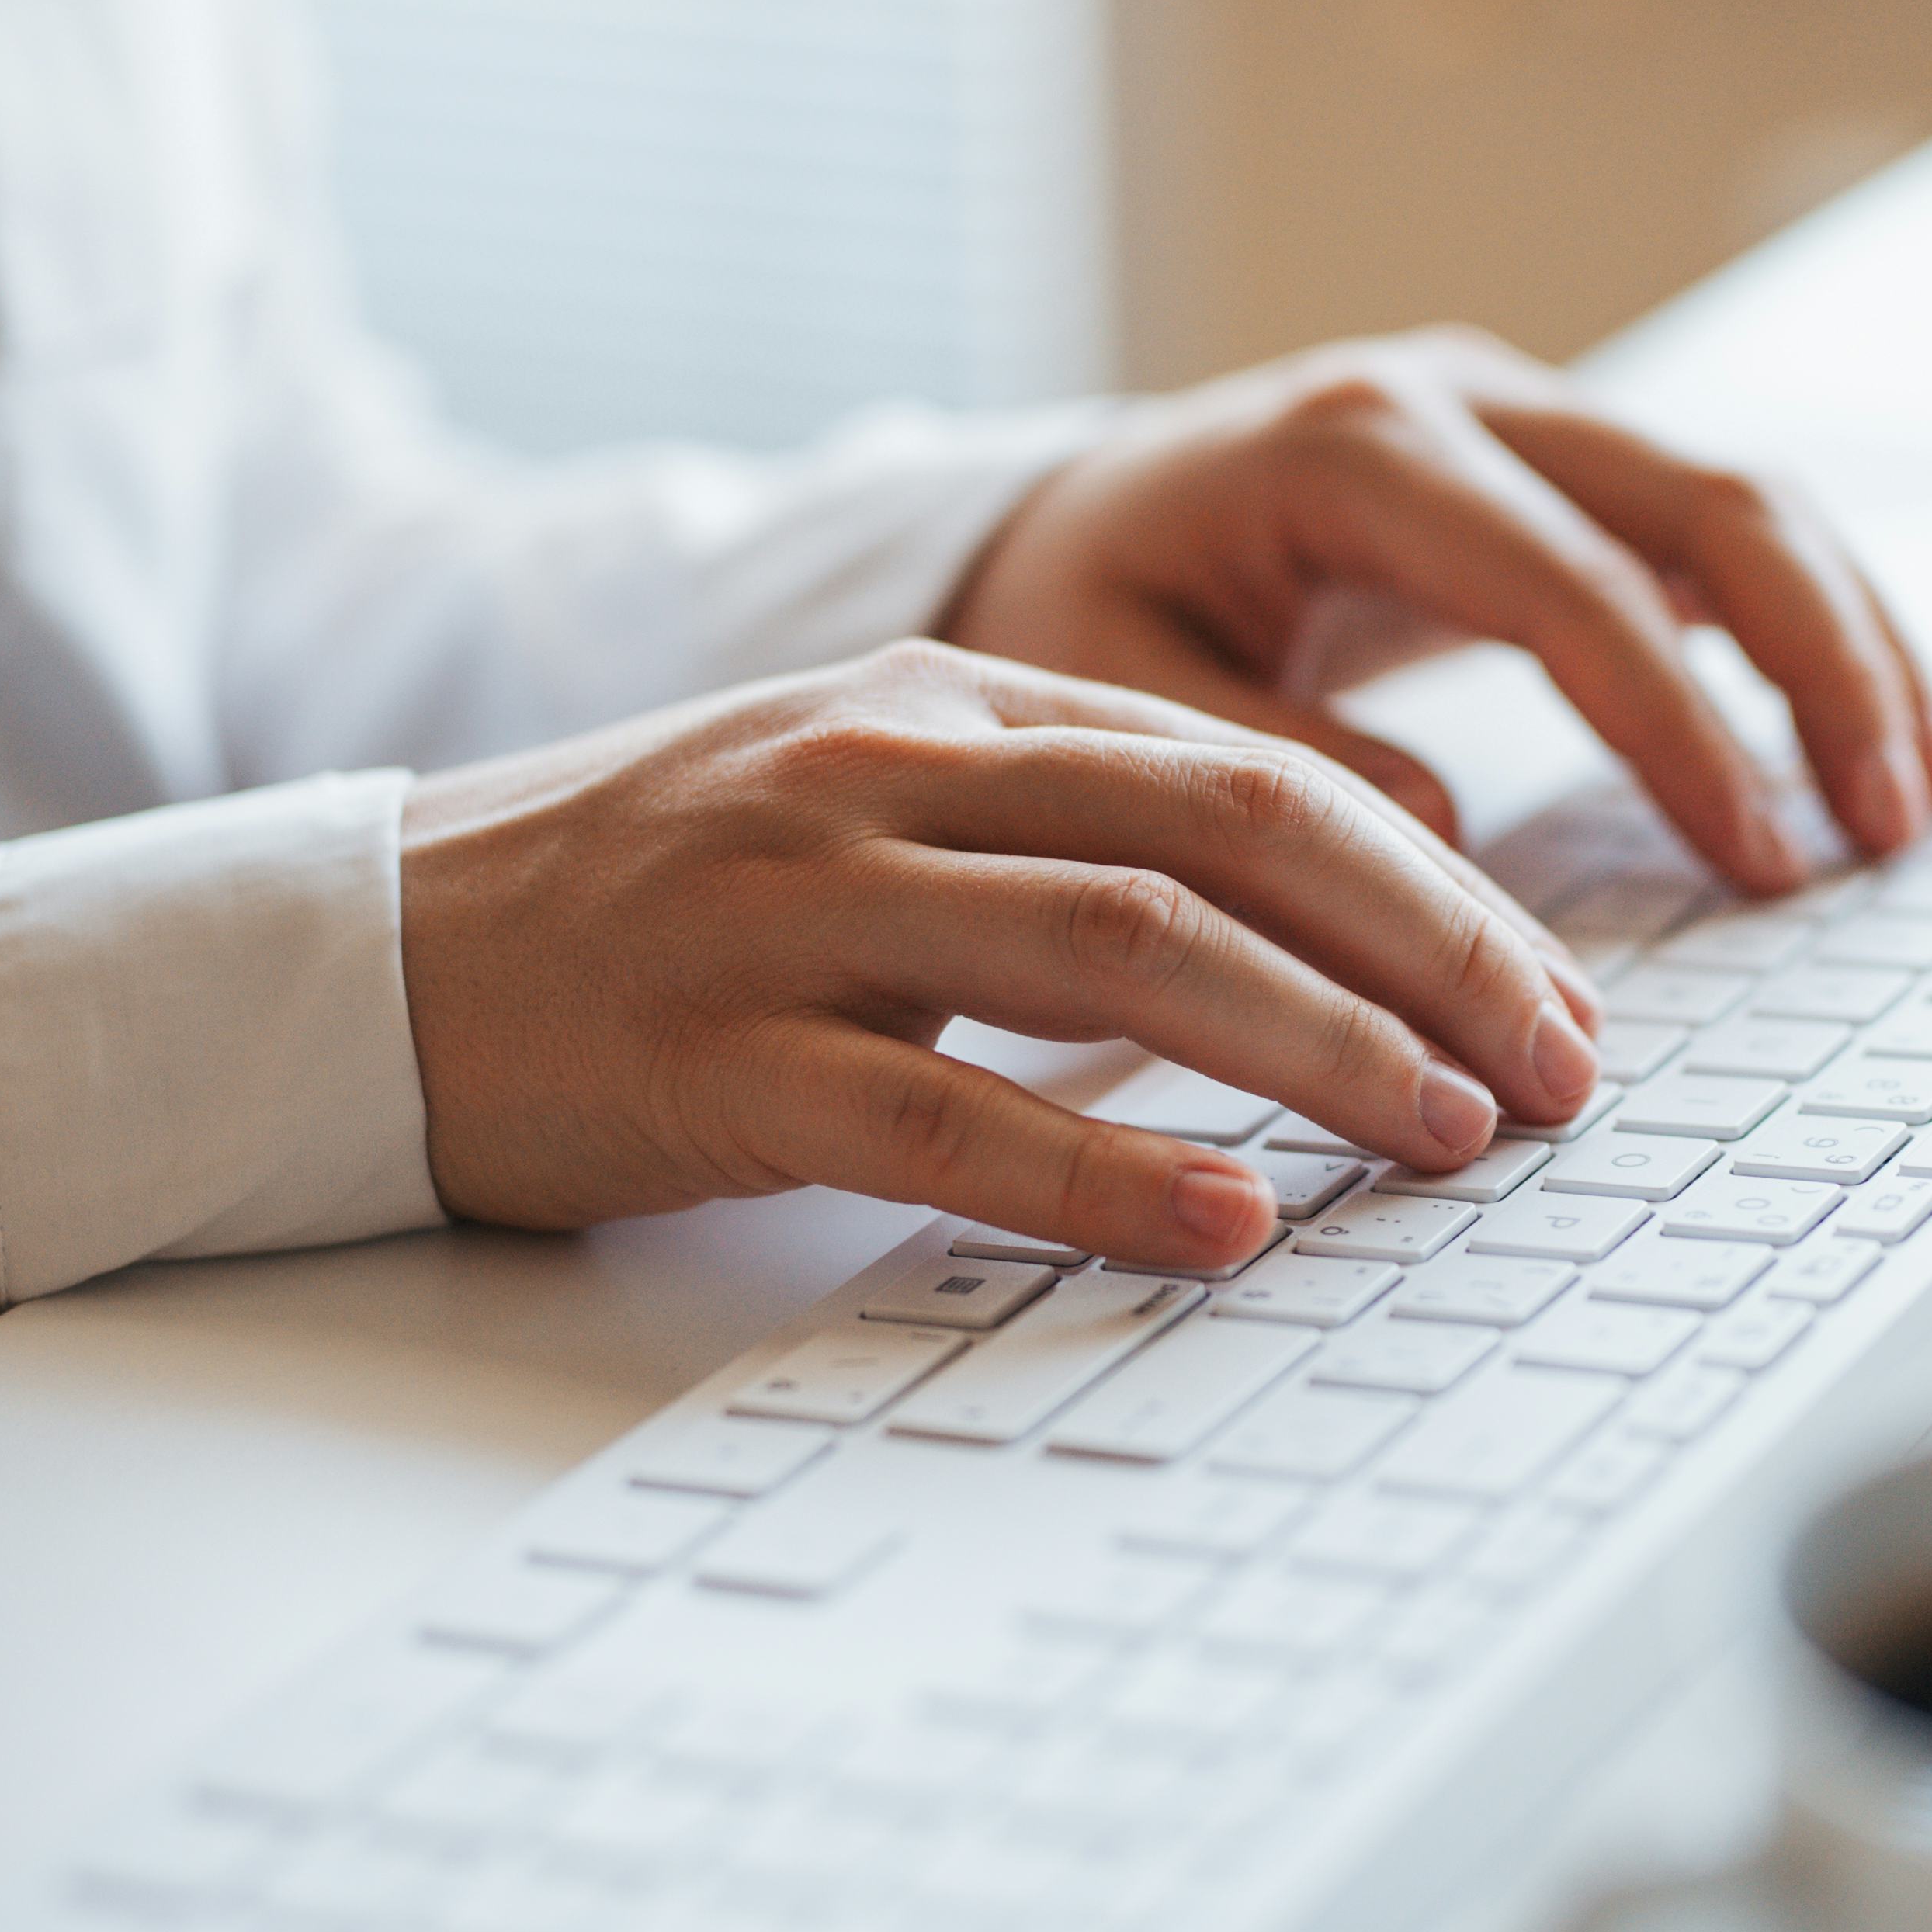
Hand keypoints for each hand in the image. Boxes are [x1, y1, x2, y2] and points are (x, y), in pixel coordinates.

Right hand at [398, 642, 1602, 1262]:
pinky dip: (1107, 1170)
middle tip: (1565, 1071)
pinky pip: (947, 1107)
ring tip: (1453, 1138)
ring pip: (1123, 950)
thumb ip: (1052, 844)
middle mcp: (885, 772)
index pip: (1249, 768)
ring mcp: (794, 906)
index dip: (1432, 886)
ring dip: (1321, 1050)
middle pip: (1232, 832)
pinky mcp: (716, 1055)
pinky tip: (1229, 1226)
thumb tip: (1303, 948)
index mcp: (941, 706)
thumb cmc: (645, 910)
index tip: (1553, 996)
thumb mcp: (861, 818)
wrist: (366, 954)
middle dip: (1434, 952)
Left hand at [945, 328, 1931, 894]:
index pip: (1572, 585)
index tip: (1758, 861)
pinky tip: (1879, 741)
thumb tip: (1438, 842)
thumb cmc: (1091, 606)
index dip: (1682, 727)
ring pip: (1746, 500)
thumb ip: (1260, 764)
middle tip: (1887, 830)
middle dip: (1823, 666)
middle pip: (1707, 500)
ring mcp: (1528, 420)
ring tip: (1916, 804)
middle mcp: (1462, 401)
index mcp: (1352, 448)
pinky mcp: (1567, 468)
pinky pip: (1724, 532)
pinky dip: (1817, 630)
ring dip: (1852, 646)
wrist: (1079, 517)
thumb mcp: (1113, 695)